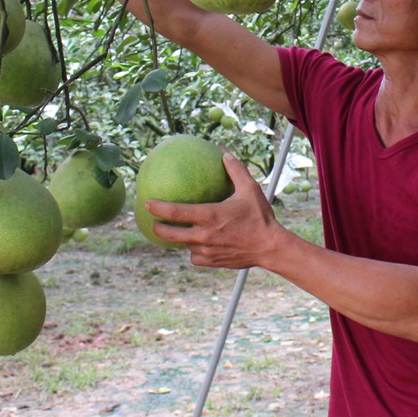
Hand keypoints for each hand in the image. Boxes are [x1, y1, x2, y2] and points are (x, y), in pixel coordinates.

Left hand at [146, 154, 284, 268]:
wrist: (269, 247)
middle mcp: (203, 235)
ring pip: (184, 245)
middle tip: (153, 222)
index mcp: (209, 216)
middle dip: (157, 228)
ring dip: (179, 239)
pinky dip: (194, 250)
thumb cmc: (260, 217)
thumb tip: (225, 154)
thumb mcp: (251, 190)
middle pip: (170, 235)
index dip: (158, 208)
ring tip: (176, 232)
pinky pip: (195, 256)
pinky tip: (198, 245)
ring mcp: (206, 250)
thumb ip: (236, 171)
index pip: (175, 213)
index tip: (147, 203)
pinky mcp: (212, 261)